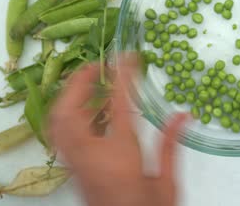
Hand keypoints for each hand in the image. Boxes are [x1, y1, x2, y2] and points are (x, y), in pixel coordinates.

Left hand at [48, 58, 187, 205]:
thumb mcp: (167, 183)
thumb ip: (170, 145)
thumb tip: (183, 114)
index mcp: (120, 155)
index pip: (117, 105)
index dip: (122, 75)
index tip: (128, 56)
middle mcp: (90, 156)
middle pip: (70, 110)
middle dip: (78, 81)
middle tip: (95, 65)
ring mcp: (76, 163)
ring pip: (57, 122)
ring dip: (68, 96)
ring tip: (85, 82)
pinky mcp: (72, 170)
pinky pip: (60, 134)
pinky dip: (66, 114)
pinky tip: (84, 110)